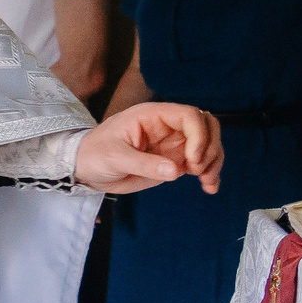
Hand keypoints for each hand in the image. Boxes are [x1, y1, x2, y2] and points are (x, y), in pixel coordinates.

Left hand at [75, 102, 223, 195]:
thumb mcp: (114, 157)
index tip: (192, 160)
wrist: (86, 168)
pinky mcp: (175, 160)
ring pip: (208, 144)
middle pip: (206, 125)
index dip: (199, 135)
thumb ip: (143, 163)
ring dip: (214, 161)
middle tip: (198, 169)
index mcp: (153, 116)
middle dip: (210, 147)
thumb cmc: (95, 154)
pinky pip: (200, 162)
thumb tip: (175, 170)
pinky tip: (210, 187)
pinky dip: (210, 172)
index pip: (189, 115)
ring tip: (207, 182)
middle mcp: (168, 126)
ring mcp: (173, 143)